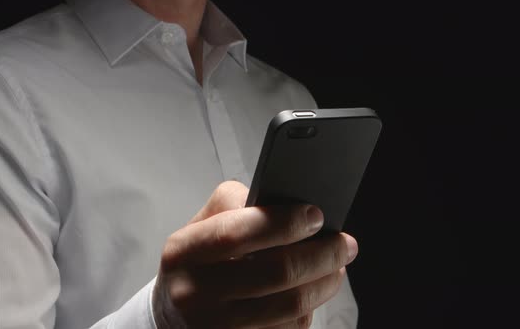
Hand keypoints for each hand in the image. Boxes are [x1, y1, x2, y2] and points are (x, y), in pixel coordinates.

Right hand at [152, 181, 357, 328]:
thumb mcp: (201, 223)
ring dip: (326, 282)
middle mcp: (195, 293)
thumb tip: (287, 206)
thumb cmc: (198, 260)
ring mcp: (217, 327)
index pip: (236, 234)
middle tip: (344, 243)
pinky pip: (290, 328)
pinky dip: (310, 308)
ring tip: (337, 266)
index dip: (283, 223)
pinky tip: (314, 291)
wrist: (175, 312)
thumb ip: (236, 203)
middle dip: (322, 254)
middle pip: (275, 272)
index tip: (315, 215)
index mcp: (185, 252)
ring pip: (291, 305)